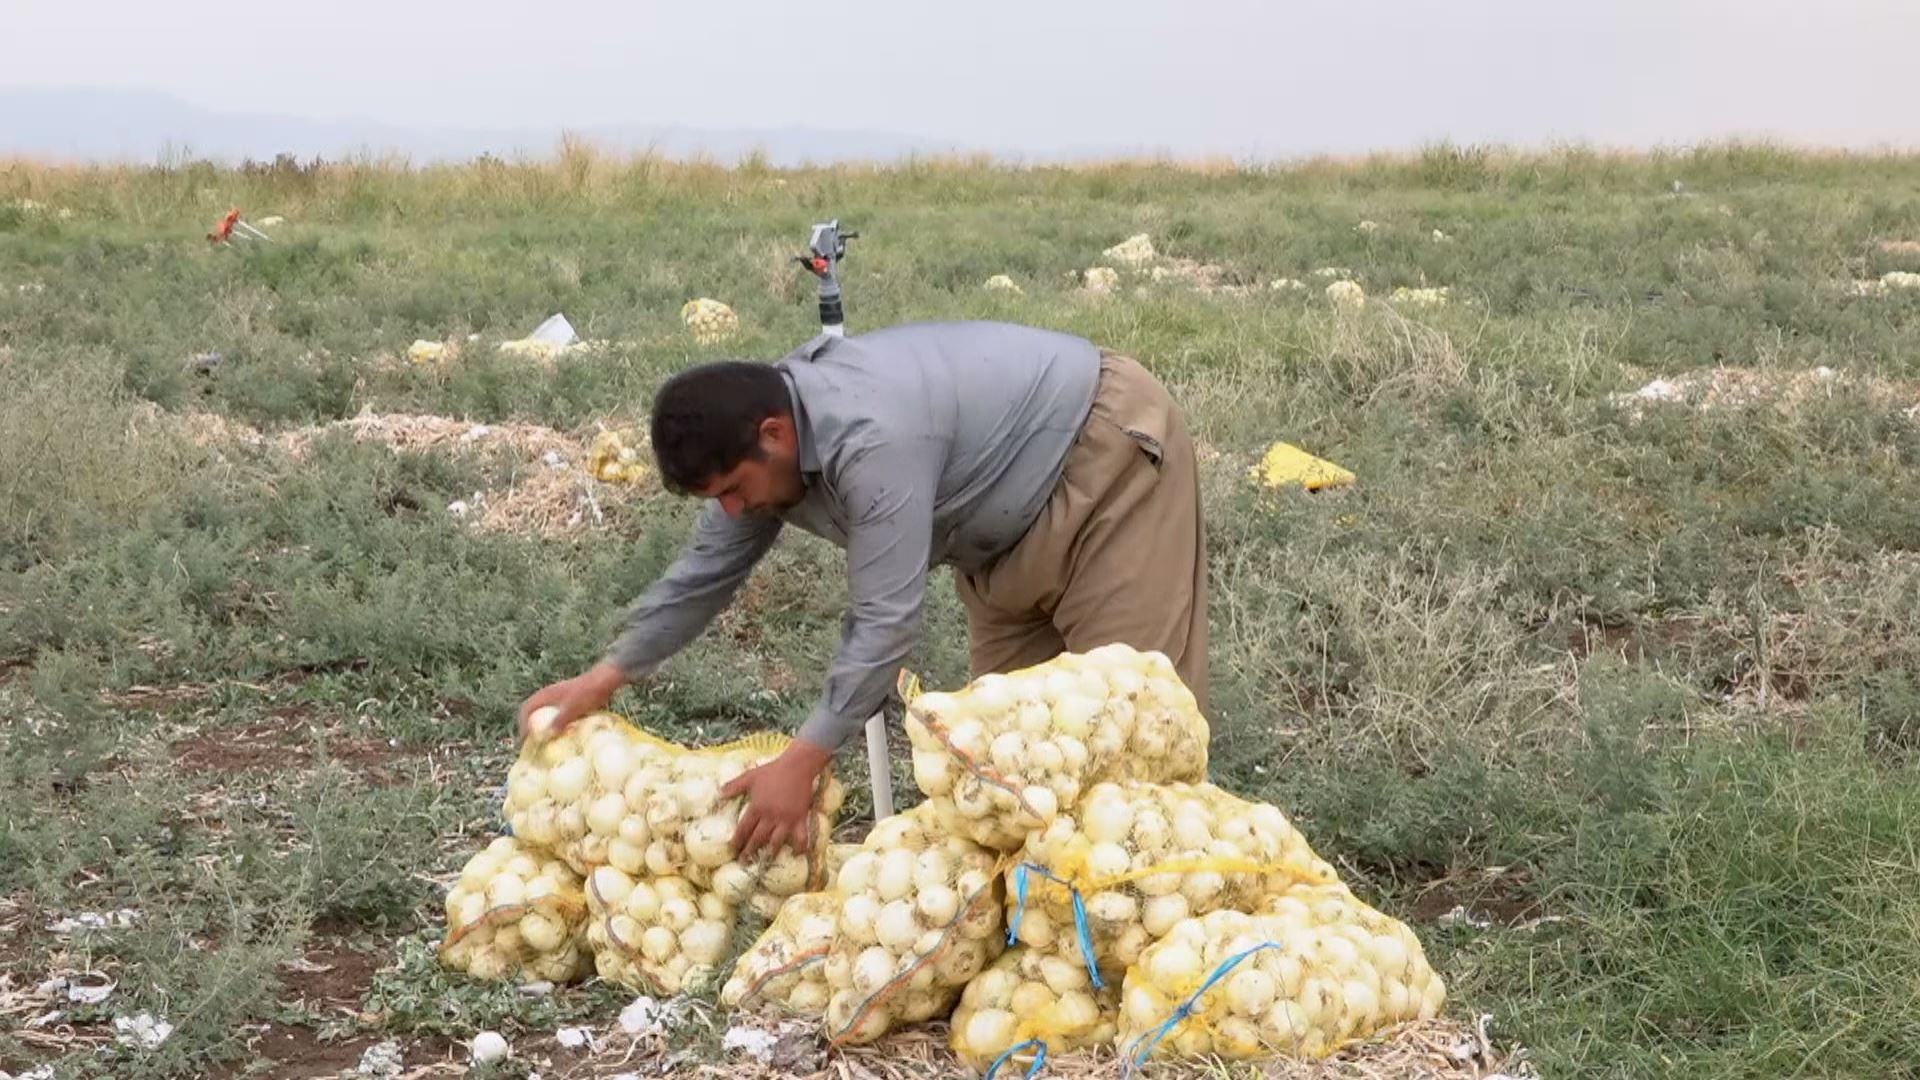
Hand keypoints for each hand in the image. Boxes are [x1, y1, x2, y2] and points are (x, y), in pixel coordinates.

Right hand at [517, 661, 627, 740]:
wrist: (605, 680)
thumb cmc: (588, 692)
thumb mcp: (572, 708)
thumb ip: (560, 721)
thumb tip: (547, 735)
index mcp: (546, 695)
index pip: (526, 709)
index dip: (522, 724)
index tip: (524, 740)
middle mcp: (550, 695)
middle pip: (534, 712)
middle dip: (530, 727)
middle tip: (532, 743)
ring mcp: (560, 697)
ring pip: (545, 713)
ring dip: (543, 726)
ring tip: (545, 741)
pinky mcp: (570, 701)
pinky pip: (557, 714)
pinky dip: (556, 724)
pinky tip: (563, 734)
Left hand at [721, 740, 831, 859]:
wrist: (797, 766)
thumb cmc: (772, 771)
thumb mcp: (750, 777)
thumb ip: (734, 786)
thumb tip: (719, 794)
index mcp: (757, 807)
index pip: (744, 828)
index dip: (737, 840)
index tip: (732, 849)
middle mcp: (770, 816)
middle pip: (757, 838)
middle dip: (749, 851)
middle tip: (743, 862)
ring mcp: (786, 819)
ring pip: (776, 841)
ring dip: (769, 853)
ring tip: (765, 862)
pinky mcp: (800, 818)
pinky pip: (801, 836)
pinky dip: (800, 846)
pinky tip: (797, 854)